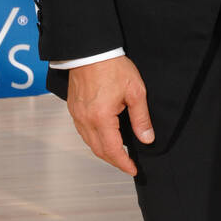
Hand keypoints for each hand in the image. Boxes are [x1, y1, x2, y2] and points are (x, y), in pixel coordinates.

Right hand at [67, 55, 154, 174]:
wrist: (91, 50)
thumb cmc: (112, 66)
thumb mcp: (135, 92)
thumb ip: (141, 118)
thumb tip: (146, 138)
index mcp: (101, 118)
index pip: (113, 150)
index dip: (124, 163)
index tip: (133, 169)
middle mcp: (85, 119)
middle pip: (99, 150)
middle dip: (114, 161)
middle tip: (127, 164)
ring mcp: (77, 114)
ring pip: (89, 142)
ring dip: (103, 151)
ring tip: (118, 154)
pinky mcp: (73, 108)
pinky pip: (82, 131)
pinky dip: (94, 139)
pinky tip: (104, 137)